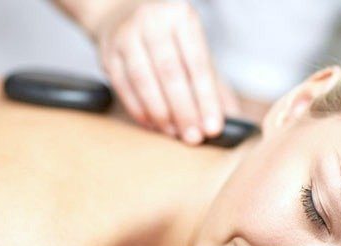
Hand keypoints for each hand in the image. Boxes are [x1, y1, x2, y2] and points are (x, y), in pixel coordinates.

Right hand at [94, 1, 239, 144]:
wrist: (121, 13)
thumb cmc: (168, 38)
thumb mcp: (195, 49)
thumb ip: (214, 83)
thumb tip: (233, 119)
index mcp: (181, 16)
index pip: (197, 63)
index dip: (206, 99)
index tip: (213, 127)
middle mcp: (152, 20)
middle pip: (170, 73)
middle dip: (184, 111)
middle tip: (193, 137)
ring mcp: (125, 35)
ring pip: (144, 81)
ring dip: (161, 113)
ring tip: (174, 133)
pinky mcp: (106, 53)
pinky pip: (123, 87)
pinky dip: (139, 110)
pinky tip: (153, 124)